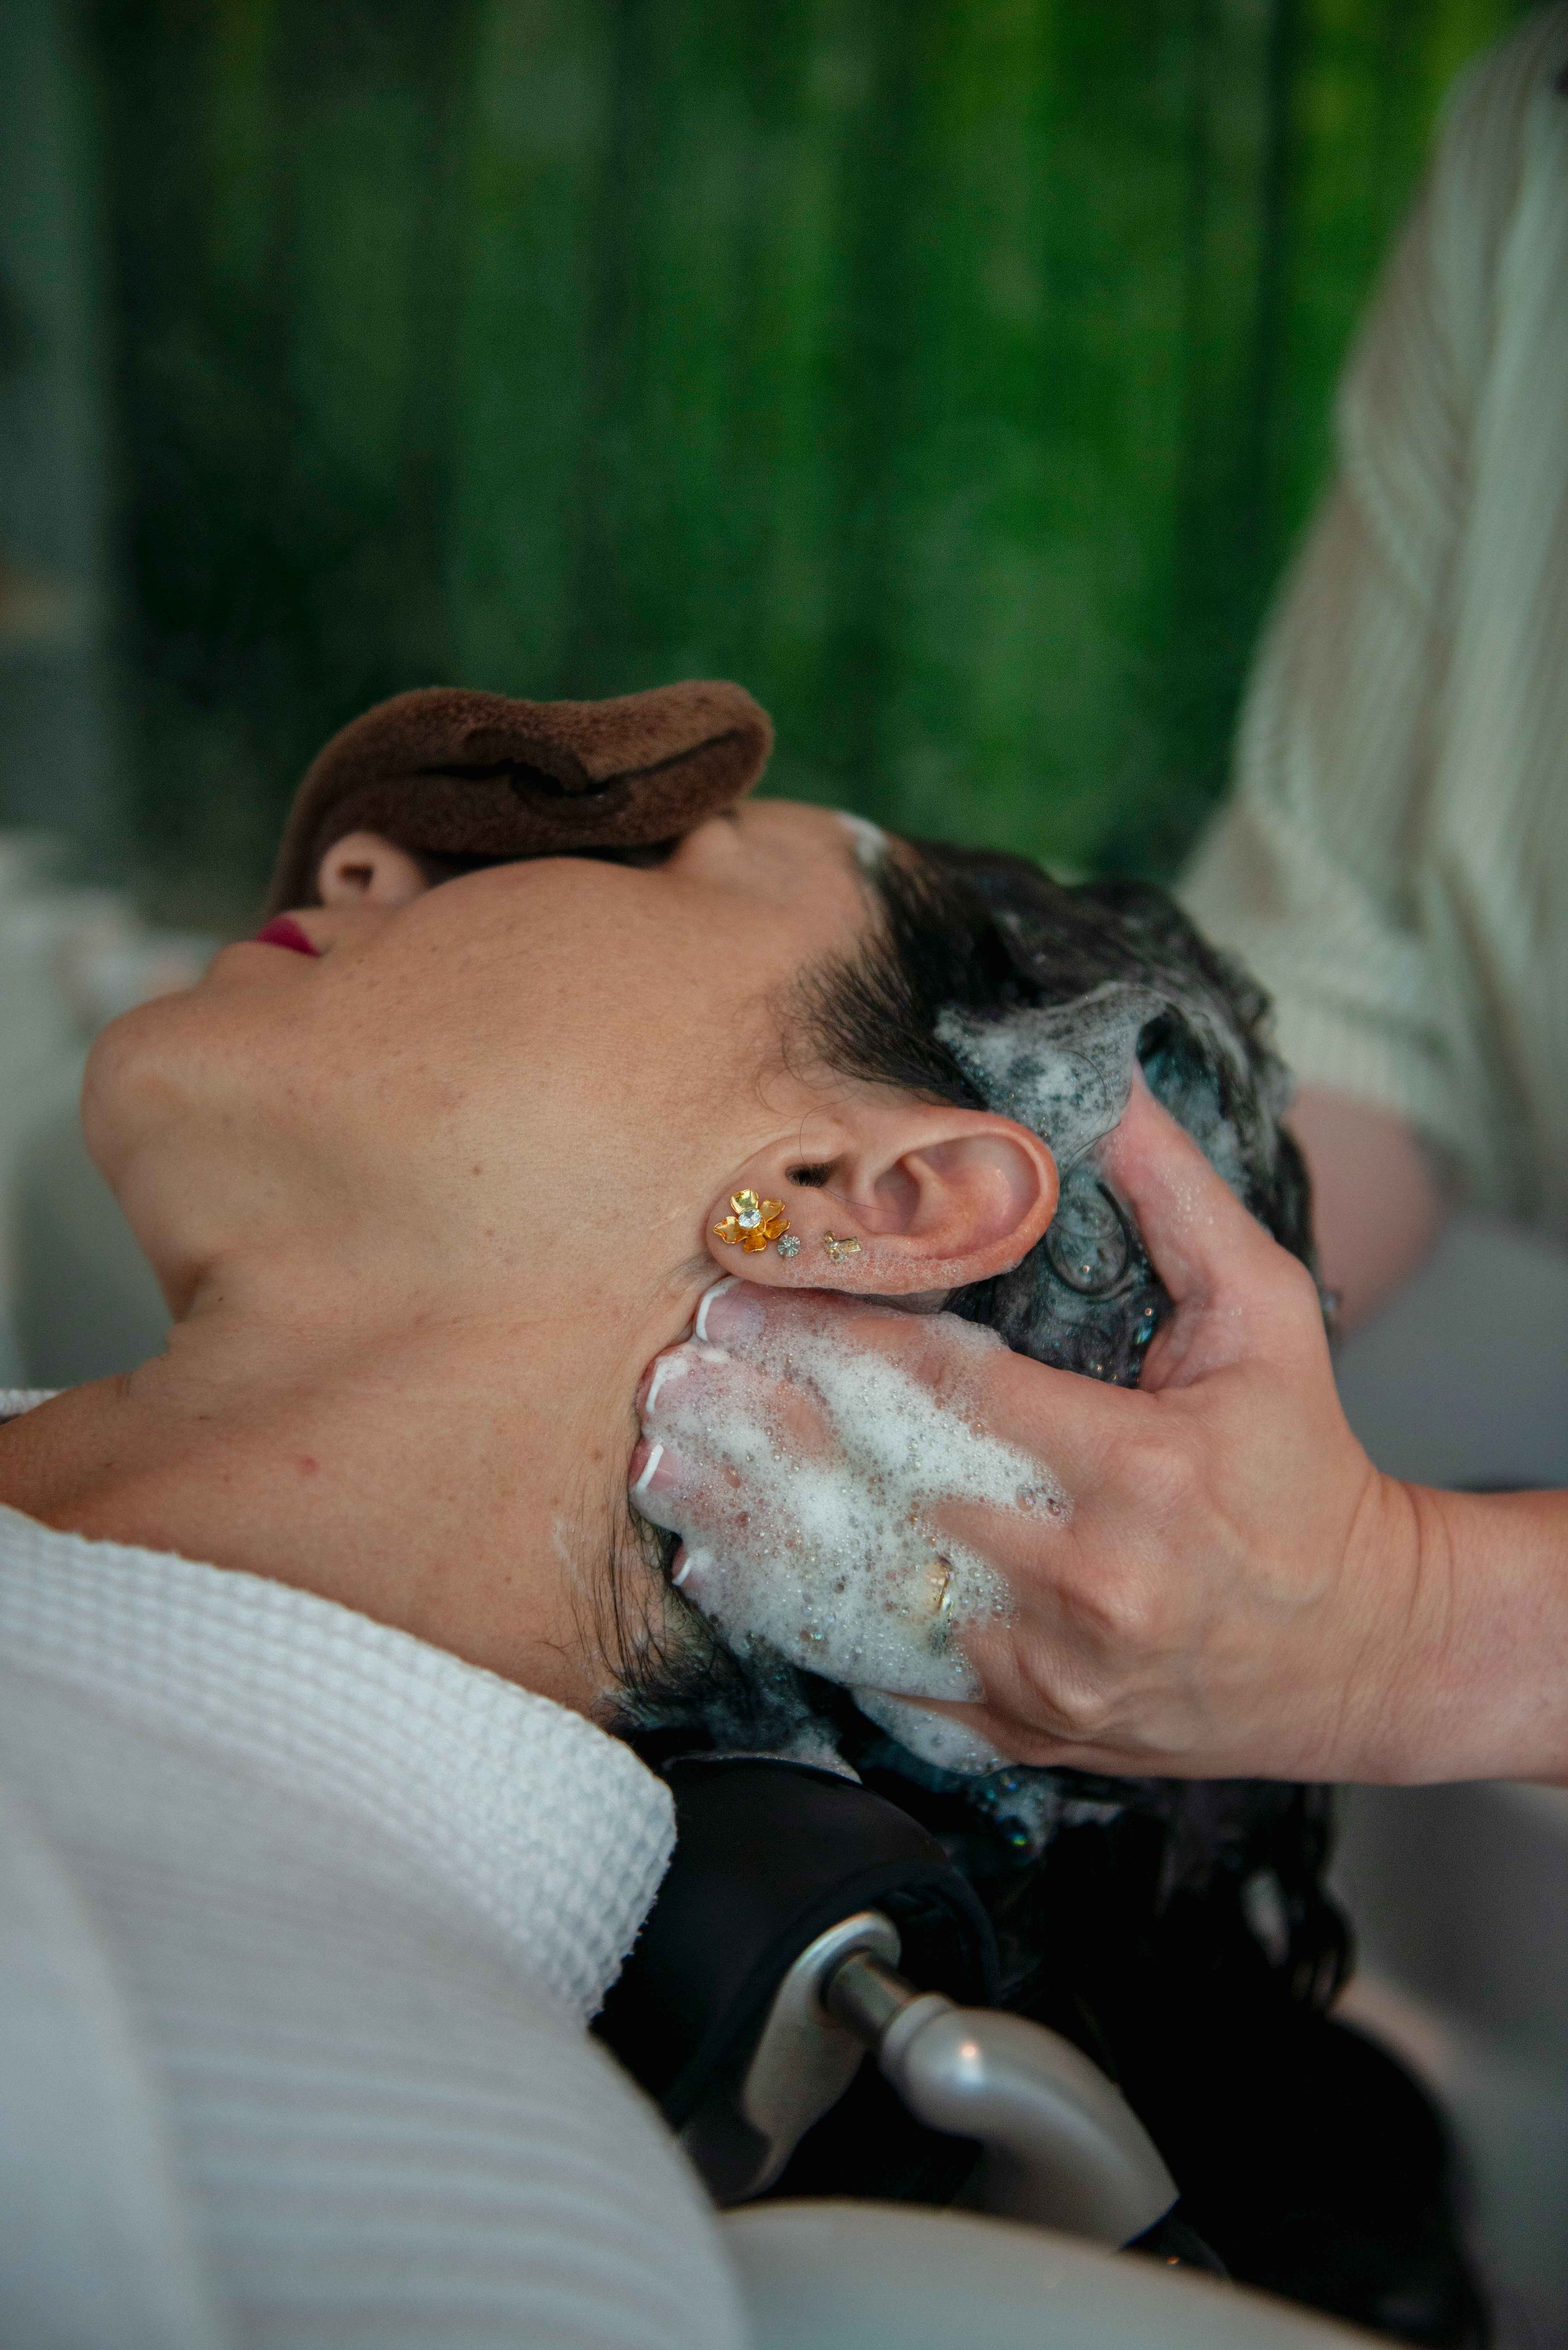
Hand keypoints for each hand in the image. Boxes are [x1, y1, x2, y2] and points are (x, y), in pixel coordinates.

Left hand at [631, 1080, 1525, 1783]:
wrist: (1369, 1651)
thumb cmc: (1310, 1471)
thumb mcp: (1271, 1319)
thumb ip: (1181, 1203)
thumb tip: (1109, 1089)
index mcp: (1140, 1469)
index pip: (949, 1393)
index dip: (833, 1344)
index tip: (743, 1303)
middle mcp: (1085, 1582)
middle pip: (884, 1491)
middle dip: (764, 1431)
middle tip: (673, 1382)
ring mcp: (1050, 1672)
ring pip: (866, 1594)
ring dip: (751, 1532)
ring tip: (663, 1477)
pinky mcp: (1029, 1732)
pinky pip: (889, 1678)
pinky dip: (798, 1628)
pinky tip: (725, 1576)